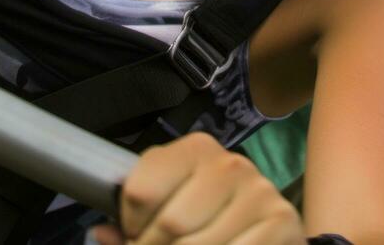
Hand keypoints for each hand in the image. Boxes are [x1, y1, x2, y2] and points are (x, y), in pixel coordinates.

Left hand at [95, 133, 305, 243]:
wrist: (270, 232)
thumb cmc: (209, 218)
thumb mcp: (171, 207)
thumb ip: (133, 223)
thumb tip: (100, 234)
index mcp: (197, 149)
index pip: (141, 190)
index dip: (129, 226)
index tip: (133, 237)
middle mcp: (231, 164)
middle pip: (170, 224)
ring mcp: (260, 193)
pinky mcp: (283, 222)